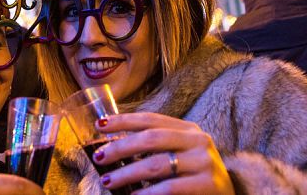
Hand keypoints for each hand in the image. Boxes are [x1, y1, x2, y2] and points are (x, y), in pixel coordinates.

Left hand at [93, 113, 233, 194]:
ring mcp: (204, 162)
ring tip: (108, 180)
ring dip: (127, 173)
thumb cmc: (194, 176)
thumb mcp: (180, 153)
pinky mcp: (207, 185)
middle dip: (120, 147)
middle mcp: (198, 141)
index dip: (123, 120)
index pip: (151, 119)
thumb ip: (156, 146)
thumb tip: (113, 146)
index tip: (100, 125)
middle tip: (99, 157)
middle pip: (151, 139)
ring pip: (156, 165)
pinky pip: (169, 188)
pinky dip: (147, 194)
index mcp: (188, 129)